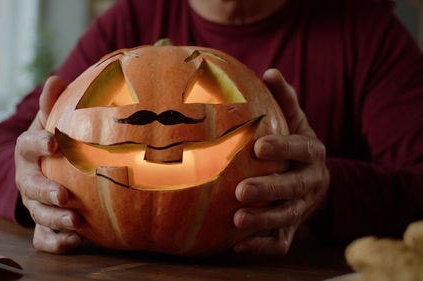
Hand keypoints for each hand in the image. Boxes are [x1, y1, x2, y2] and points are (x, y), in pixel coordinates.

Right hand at [15, 76, 82, 252]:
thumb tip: (55, 78)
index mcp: (28, 152)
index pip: (26, 146)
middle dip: (45, 191)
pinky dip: (57, 242)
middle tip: (64, 195)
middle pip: (29, 186)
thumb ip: (53, 105)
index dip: (38, 144)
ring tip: (76, 221)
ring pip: (37, 215)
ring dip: (55, 219)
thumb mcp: (51, 122)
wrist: (44, 169)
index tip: (54, 141)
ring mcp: (32, 203)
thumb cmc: (52, 142)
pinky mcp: (42, 224)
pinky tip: (79, 240)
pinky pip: (43, 238)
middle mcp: (26, 179)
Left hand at [233, 69, 329, 254]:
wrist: (315, 181)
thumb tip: (269, 71)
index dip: (282, 148)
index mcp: (311, 153)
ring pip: (287, 218)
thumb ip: (284, 99)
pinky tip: (236, 245)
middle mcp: (310, 182)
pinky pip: (280, 243)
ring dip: (263, 220)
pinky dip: (260, 247)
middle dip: (269, 189)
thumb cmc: (296, 145)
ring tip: (237, 219)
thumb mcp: (295, 121)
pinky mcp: (292, 230)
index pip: (300, 149)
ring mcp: (301, 208)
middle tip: (241, 190)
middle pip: (293, 188)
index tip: (258, 146)